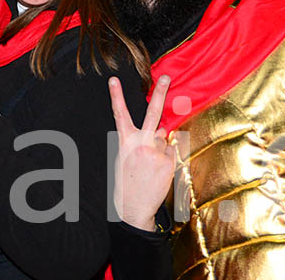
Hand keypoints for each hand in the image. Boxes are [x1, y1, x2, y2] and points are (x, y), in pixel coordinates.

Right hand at [110, 74, 175, 231]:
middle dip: (160, 92)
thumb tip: (162, 130)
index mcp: (125, 142)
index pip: (120, 114)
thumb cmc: (127, 181)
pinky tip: (158, 170)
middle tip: (166, 77)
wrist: (134, 207)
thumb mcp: (124, 157)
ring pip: (164, 139)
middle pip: (153, 113)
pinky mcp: (169, 161)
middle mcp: (141, 143)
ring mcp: (156, 152)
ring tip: (151, 166)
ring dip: (161, 147)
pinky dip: (167, 157)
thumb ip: (140, 140)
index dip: (116, 96)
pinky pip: (171, 151)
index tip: (113, 80)